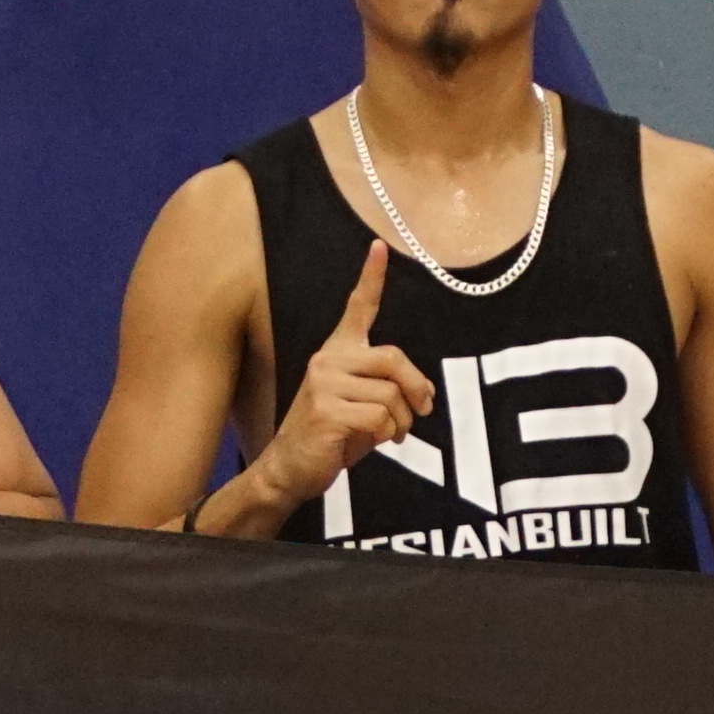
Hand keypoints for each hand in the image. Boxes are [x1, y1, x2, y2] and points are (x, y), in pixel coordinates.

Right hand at [254, 244, 445, 517]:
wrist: (290, 469)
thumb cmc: (331, 437)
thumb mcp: (361, 405)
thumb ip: (387, 388)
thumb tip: (423, 392)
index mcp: (336, 353)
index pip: (357, 308)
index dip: (370, 277)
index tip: (379, 245)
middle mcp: (328, 360)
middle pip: (394, 358)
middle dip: (416, 387)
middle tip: (422, 410)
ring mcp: (324, 384)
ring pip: (391, 395)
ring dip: (401, 422)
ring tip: (388, 435)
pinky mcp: (326, 410)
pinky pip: (380, 418)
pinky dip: (386, 435)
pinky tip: (369, 442)